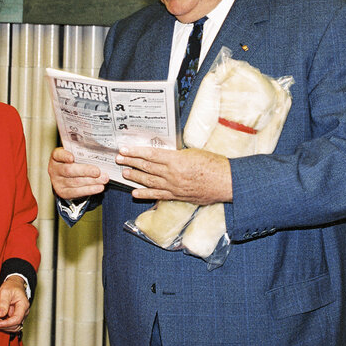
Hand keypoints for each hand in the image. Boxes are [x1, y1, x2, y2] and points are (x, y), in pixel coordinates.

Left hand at [0, 275, 29, 332]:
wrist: (14, 284)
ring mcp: (20, 315)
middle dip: (2, 326)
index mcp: (23, 305)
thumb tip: (0, 315)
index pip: (16, 319)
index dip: (6, 324)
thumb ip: (3, 303)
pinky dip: (3, 326)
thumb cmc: (11, 286)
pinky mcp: (16, 317)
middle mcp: (24, 312)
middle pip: (15, 325)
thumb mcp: (5, 291)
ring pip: (13, 327)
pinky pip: (11, 325)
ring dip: (3, 327)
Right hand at [48, 147, 108, 199]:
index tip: (72, 157)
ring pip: (75, 182)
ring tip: (103, 179)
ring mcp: (57, 182)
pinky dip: (90, 190)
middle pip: (69, 170)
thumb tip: (99, 154)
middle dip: (85, 171)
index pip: (58, 154)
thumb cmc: (73, 162)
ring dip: (92, 181)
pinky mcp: (63, 192)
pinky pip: (77, 192)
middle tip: (98, 172)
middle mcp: (54, 169)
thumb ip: (82, 153)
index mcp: (56, 157)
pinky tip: (99, 187)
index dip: (65, 156)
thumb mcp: (74, 155)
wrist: (66, 177)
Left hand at [116, 146, 232, 203]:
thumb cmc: (213, 164)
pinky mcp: (177, 196)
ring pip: (149, 181)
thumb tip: (164, 153)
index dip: (135, 152)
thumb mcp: (193, 152)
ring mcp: (173, 186)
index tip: (125, 150)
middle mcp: (172, 174)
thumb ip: (177, 154)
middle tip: (119, 159)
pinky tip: (135, 193)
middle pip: (146, 167)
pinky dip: (145, 194)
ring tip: (124, 173)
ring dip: (135, 177)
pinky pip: (158, 195)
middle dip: (131, 163)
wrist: (226, 182)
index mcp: (176, 160)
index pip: (150, 154)